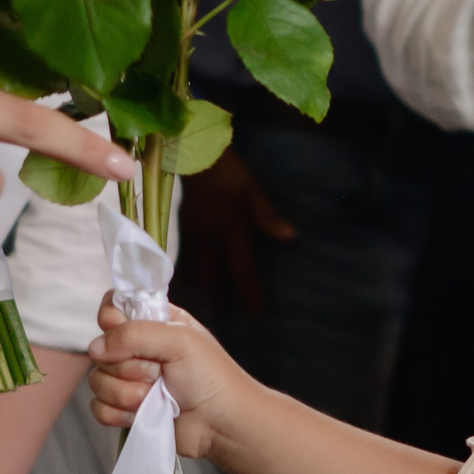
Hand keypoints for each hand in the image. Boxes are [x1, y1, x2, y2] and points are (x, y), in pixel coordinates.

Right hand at [87, 299, 251, 457]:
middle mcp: (139, 350)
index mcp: (154, 324)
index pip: (112, 309)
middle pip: (101, 349)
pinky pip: (99, 408)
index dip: (112, 321)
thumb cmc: (212, 378)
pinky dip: (120, 413)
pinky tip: (143, 414)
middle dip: (129, 366)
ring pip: (98, 381)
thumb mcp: (178, 340)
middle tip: (160, 373)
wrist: (222, 424)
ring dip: (127, 393)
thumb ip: (134, 334)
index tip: (123, 329)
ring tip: (156, 397)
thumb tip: (96, 347)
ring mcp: (131, 381)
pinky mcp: (126, 410)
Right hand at [173, 151, 295, 316]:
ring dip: (200, 287)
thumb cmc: (229, 172)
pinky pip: (184, 254)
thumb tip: (290, 237)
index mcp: (232, 230)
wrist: (194, 155)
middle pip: (214, 274)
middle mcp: (211, 237)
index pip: (242, 267)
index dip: (249, 291)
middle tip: (220, 318)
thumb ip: (268, 216)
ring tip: (198, 306)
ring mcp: (194, 233)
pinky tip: (185, 280)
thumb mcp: (253, 191)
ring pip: (195, 267)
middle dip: (218, 297)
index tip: (254, 312)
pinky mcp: (183, 226)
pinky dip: (185, 269)